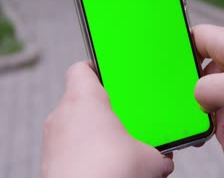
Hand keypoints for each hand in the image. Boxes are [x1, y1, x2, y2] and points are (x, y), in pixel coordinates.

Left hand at [41, 62, 173, 177]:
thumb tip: (163, 159)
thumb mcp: (149, 158)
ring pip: (75, 128)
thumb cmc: (111, 173)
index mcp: (85, 101)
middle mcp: (62, 116)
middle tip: (127, 119)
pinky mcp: (50, 164)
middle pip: (82, 101)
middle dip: (104, 110)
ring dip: (94, 135)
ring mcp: (52, 141)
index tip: (111, 72)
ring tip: (120, 148)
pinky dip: (85, 154)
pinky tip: (106, 166)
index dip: (97, 68)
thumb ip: (157, 151)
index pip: (82, 69)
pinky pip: (69, 150)